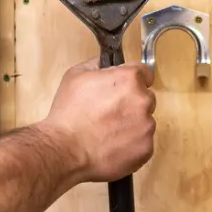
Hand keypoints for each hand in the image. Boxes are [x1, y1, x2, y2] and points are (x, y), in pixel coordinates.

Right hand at [44, 59, 156, 182]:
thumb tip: (105, 63)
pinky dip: (131, 144)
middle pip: (145, 98)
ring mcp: (146, 126)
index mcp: (129, 79)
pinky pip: (143, 142)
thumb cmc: (68, 112)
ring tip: (108, 132)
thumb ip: (97, 64)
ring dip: (132, 124)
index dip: (132, 79)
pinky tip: (112, 145)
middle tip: (110, 112)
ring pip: (145, 121)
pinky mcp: (146, 149)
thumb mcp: (76, 75)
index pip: (145, 73)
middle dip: (132, 102)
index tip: (123, 88)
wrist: (65, 149)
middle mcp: (143, 101)